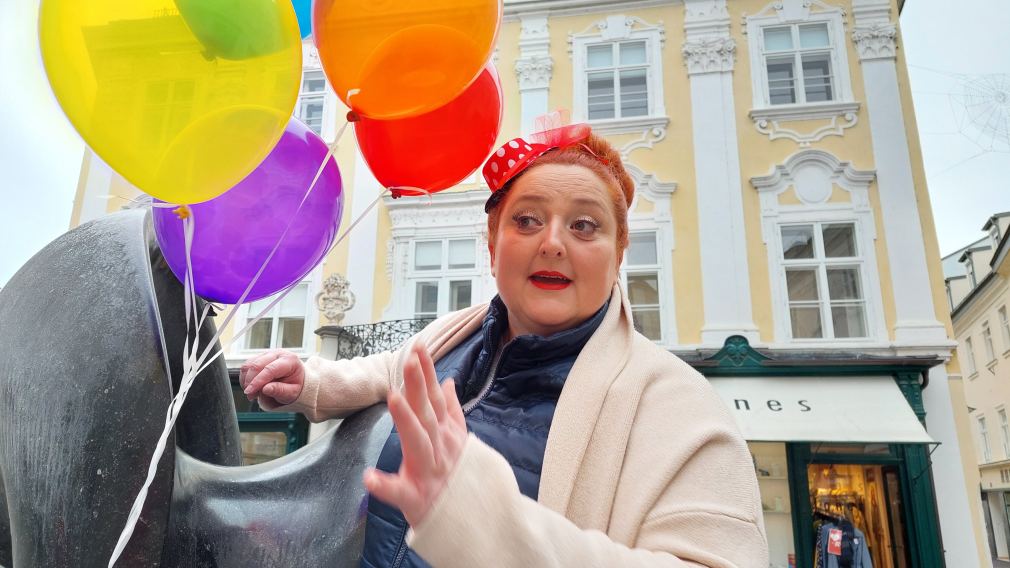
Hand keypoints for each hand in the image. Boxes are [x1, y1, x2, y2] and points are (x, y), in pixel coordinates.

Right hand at [239, 349, 305, 406]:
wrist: (294, 380)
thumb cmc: (294, 386)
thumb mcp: (292, 392)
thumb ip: (280, 391)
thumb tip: (265, 389)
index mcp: (290, 360)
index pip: (270, 369)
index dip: (258, 381)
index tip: (249, 392)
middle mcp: (278, 354)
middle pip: (257, 365)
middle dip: (250, 382)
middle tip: (251, 396)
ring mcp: (267, 354)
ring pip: (248, 365)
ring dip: (246, 380)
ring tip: (253, 393)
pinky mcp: (259, 357)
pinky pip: (246, 366)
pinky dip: (245, 378)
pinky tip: (251, 387)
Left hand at [364, 340, 467, 526]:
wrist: (471, 522)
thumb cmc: (459, 480)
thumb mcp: (460, 442)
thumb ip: (453, 411)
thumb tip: (448, 382)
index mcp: (445, 435)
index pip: (435, 398)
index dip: (427, 373)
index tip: (418, 348)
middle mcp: (439, 449)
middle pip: (428, 412)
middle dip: (419, 385)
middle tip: (409, 359)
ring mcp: (428, 472)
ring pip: (418, 442)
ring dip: (406, 420)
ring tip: (393, 398)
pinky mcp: (417, 499)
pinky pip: (399, 493)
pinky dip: (385, 486)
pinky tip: (369, 477)